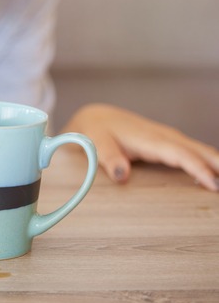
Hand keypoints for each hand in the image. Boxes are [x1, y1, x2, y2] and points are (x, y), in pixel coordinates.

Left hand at [62, 103, 218, 191]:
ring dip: (217, 164)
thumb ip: (109, 158)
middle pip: (200, 151)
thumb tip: (121, 175)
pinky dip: (209, 163)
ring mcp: (170, 139)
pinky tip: (216, 177)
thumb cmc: (97, 132)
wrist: (97, 118)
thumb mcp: (96, 144)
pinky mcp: (170, 143)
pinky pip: (196, 153)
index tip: (213, 185)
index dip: (198, 169)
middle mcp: (165, 137)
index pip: (181, 155)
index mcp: (150, 139)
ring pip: (202, 151)